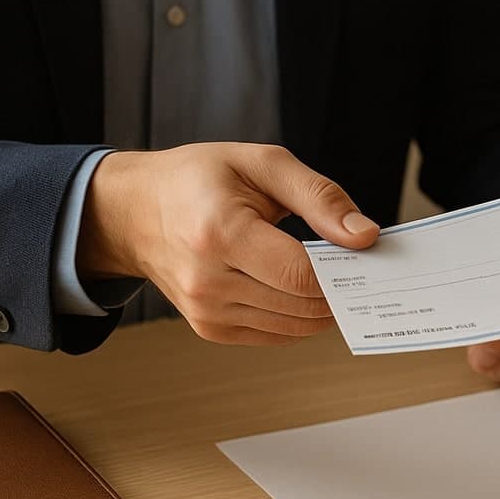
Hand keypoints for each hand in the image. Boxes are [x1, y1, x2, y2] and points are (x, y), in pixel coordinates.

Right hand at [78, 143, 379, 345]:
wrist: (134, 210)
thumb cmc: (198, 179)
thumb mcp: (262, 164)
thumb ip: (320, 198)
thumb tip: (365, 237)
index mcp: (219, 234)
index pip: (301, 275)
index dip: (342, 270)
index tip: (363, 254)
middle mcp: (207, 281)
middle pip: (303, 305)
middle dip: (339, 288)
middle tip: (355, 264)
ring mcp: (206, 311)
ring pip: (295, 326)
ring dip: (321, 305)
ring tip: (327, 272)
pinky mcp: (210, 329)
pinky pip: (276, 334)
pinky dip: (298, 315)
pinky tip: (299, 288)